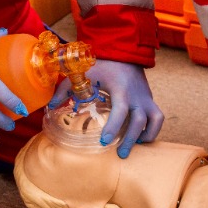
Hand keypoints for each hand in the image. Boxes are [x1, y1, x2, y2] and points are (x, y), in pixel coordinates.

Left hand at [48, 59, 163, 157]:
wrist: (125, 54)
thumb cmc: (102, 65)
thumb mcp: (83, 74)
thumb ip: (65, 89)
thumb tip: (50, 105)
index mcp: (120, 89)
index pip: (120, 110)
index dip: (114, 126)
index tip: (105, 141)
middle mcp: (137, 95)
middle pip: (139, 121)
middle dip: (130, 139)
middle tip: (120, 154)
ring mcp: (146, 98)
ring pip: (154, 120)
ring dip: (145, 136)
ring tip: (134, 147)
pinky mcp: (150, 100)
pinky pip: (157, 118)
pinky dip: (152, 130)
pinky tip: (141, 138)